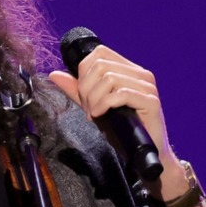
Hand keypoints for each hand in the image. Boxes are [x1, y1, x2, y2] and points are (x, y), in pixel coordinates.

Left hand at [49, 45, 182, 194]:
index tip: (83, 94)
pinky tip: (100, 115)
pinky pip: (120, 94)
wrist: (141, 153)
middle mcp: (141, 74)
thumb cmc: (120, 129)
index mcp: (129, 70)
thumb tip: (54, 74)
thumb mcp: (94, 105)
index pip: (100, 53)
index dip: (84, 71)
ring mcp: (148, 87)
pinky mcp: (151, 101)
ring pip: (109, 78)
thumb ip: (76, 89)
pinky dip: (103, 105)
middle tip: (88, 108)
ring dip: (94, 99)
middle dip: (86, 89)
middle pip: (101, 65)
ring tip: (95, 114)